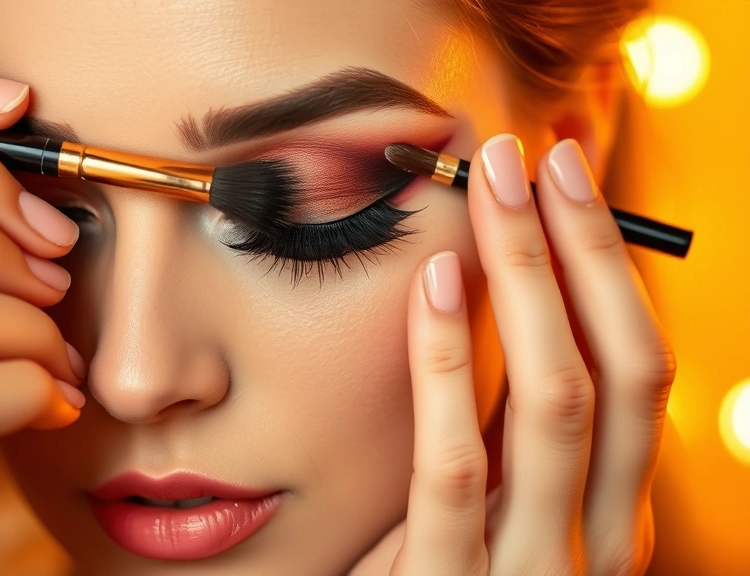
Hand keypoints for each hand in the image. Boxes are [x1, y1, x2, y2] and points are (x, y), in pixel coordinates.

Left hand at [351, 135, 674, 574]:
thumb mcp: (495, 512)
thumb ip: (507, 435)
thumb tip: (501, 308)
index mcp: (611, 512)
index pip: (635, 369)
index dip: (607, 268)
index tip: (565, 185)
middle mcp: (596, 537)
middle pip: (619, 368)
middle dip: (584, 251)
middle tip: (538, 156)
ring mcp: (531, 566)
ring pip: (556, 400)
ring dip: (532, 279)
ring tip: (496, 189)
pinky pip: (458, 460)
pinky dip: (451, 363)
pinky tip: (439, 284)